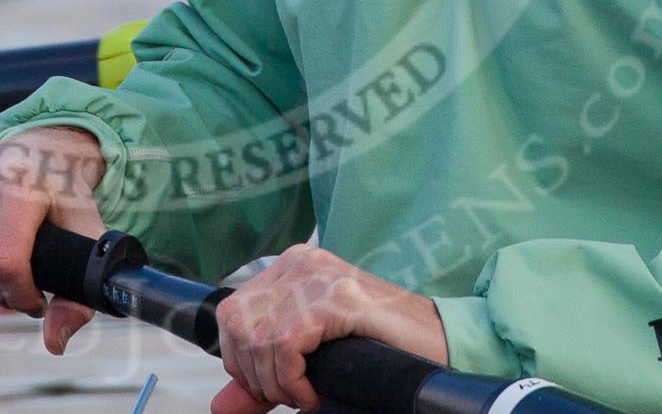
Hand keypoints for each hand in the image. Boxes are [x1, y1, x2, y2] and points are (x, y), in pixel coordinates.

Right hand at [0, 126, 108, 354]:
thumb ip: (79, 293)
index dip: (23, 298)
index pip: (5, 264)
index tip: (39, 300)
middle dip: (3, 296)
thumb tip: (55, 343)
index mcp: (21, 182)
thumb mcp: (85, 236)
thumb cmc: (65, 198)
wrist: (39, 149)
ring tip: (2, 273)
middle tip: (23, 286)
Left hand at [208, 243, 448, 413]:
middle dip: (254, 376)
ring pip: (259, 338)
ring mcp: (319, 275)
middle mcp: (301, 262)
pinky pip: (286, 345)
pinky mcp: (337, 296)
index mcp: (292, 266)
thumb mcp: (312, 355)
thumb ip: (266, 375)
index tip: (266, 388)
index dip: (240, 361)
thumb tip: (221, 405)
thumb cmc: (381, 345)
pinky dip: (293, 380)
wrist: (440, 340)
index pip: (231, 314)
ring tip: (305, 394)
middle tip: (288, 395)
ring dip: (276, 382)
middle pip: (238, 326)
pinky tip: (314, 392)